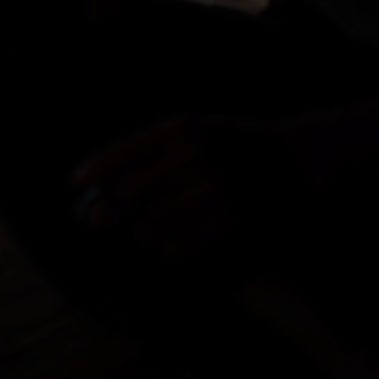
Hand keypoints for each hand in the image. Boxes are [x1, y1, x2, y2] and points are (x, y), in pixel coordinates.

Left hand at [74, 115, 305, 262]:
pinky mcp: (231, 222)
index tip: (75, 183)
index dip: (97, 169)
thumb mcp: (197, 132)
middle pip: (130, 193)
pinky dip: (168, 249)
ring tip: (145, 232)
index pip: (125, 151)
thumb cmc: (238, 146)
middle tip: (95, 221)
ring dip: (142, 233)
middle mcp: (194, 156)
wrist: (302, 161)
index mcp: (182, 129)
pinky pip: (180, 246)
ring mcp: (213, 189)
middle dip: (106, 210)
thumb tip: (97, 185)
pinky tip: (169, 246)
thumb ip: (152, 153)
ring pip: (151, 225)